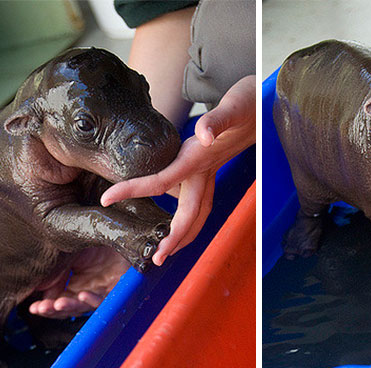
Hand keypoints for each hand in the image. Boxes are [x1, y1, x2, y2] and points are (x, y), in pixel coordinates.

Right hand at [28, 247, 128, 318]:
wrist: (117, 229)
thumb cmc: (93, 237)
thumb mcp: (67, 252)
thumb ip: (54, 270)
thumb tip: (35, 287)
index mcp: (72, 282)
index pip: (56, 301)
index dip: (45, 307)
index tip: (34, 308)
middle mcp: (85, 289)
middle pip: (68, 308)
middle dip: (53, 310)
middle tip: (42, 308)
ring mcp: (100, 290)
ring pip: (84, 307)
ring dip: (70, 307)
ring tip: (58, 304)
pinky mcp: (117, 289)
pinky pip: (105, 301)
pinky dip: (93, 300)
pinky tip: (83, 295)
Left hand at [101, 75, 255, 264]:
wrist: (263, 106)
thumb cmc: (247, 105)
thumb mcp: (233, 108)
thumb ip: (217, 122)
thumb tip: (204, 136)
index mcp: (201, 160)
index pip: (162, 181)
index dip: (134, 190)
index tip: (107, 199)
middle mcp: (205, 173)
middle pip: (188, 215)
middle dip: (174, 239)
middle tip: (157, 260)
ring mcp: (209, 174)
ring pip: (196, 214)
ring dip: (183, 234)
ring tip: (167, 250)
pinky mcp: (210, 170)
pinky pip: (196, 202)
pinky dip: (186, 218)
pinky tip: (176, 221)